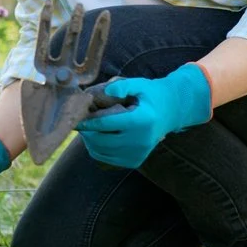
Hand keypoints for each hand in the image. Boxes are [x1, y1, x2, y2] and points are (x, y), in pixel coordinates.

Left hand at [76, 63, 212, 167]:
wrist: (172, 111)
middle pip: (102, 140)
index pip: (107, 124)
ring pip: (102, 152)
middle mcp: (141, 140)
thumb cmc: (152, 95)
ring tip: (88, 129)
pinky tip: (97, 138)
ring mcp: (139, 153)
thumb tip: (105, 91)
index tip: (75, 118)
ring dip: (90, 142)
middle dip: (87, 132)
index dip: (88, 122)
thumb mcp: (140, 84)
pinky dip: (98, 150)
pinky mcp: (135, 161)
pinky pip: (108, 159)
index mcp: (142, 121)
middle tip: (79, 122)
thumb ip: (122, 86)